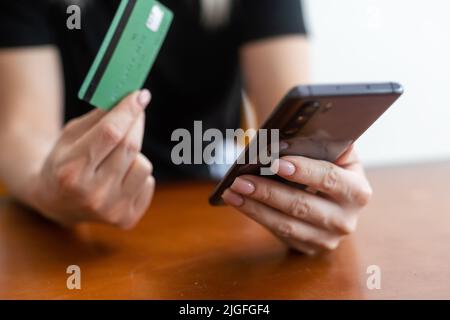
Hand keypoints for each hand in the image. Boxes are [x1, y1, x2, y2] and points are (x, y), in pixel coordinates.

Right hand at [28, 90, 154, 228]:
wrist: (55, 201)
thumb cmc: (64, 160)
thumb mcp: (71, 135)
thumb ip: (99, 117)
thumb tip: (130, 97)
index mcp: (70, 171)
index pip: (110, 134)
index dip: (127, 111)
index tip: (140, 94)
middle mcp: (92, 195)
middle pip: (130, 147)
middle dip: (136, 122)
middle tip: (137, 108)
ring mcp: (111, 210)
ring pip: (144, 165)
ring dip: (135, 154)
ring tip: (118, 156)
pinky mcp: (126, 219)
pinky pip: (148, 182)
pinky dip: (137, 173)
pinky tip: (120, 176)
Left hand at [222, 147, 371, 254]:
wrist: (336, 201)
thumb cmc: (330, 169)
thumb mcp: (335, 154)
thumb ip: (319, 144)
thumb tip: (285, 139)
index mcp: (357, 191)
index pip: (330, 179)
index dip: (303, 170)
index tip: (276, 162)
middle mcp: (346, 219)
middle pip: (302, 205)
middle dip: (268, 191)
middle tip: (241, 180)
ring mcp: (327, 238)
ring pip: (286, 224)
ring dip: (255, 207)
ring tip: (233, 191)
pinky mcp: (309, 247)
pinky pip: (279, 233)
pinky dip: (257, 215)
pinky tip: (239, 202)